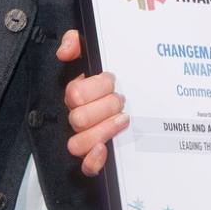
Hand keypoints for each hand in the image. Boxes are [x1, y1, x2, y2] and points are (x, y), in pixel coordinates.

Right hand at [58, 29, 128, 176]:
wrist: (144, 92)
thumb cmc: (118, 76)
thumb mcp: (98, 52)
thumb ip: (78, 42)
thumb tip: (65, 50)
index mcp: (77, 94)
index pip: (74, 93)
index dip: (96, 86)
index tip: (113, 80)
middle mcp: (79, 117)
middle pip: (79, 118)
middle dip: (105, 106)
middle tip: (121, 100)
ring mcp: (87, 138)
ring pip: (78, 143)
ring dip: (103, 129)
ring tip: (123, 119)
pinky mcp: (97, 158)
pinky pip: (86, 167)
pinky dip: (93, 160)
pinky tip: (104, 151)